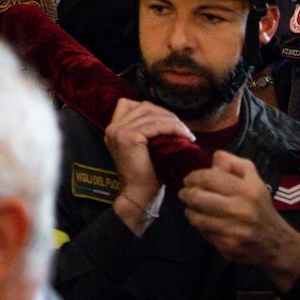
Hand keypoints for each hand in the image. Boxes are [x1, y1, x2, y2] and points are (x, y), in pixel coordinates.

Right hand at [103, 98, 192, 218]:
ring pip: (152, 115)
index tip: (169, 121)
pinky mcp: (129, 137)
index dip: (152, 109)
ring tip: (186, 132)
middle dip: (166, 115)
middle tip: (183, 127)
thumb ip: (143, 130)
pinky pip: (156, 126)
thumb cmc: (144, 175)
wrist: (138, 195)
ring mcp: (119, 131)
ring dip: (173, 122)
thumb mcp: (141, 147)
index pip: (131, 104)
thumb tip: (165, 116)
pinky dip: (173, 128)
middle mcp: (113, 128)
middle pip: (144, 107)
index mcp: (113, 129)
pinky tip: (184, 135)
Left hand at [178, 152, 299, 292]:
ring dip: (190, 211)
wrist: (276, 242)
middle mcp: (241, 210)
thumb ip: (232, 163)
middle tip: (184, 193)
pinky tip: (204, 222)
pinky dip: (200, 227)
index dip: (193, 177)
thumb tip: (212, 163)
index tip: (188, 180)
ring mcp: (234, 232)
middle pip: (198, 198)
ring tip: (191, 208)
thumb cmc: (260, 206)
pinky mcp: (229, 248)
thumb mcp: (253, 178)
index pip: (208, 178)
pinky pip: (205, 234)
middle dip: (186, 194)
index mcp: (247, 190)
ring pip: (198, 218)